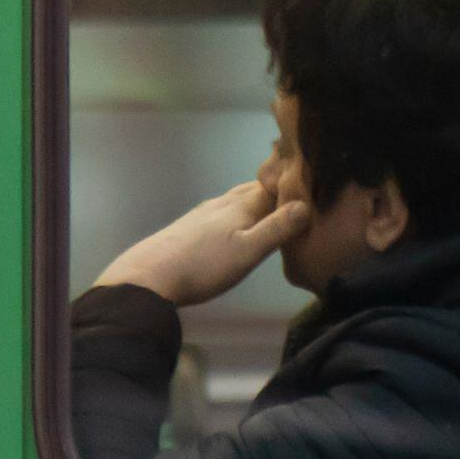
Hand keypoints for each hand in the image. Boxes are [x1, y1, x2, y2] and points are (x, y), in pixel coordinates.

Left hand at [95, 181, 311, 307]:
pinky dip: (237, 213)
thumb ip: (277, 228)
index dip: (291, 182)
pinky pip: (222, 212)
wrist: (149, 276)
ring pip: (236, 200)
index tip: (311, 182)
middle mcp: (222, 203)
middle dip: (274, 189)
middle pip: (253, 189)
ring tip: (270, 208)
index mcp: (240, 205)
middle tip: (295, 193)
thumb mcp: (247, 251)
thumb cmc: (203, 265)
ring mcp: (203, 214)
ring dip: (254, 201)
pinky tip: (234, 226)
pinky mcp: (189, 228)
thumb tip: (306, 204)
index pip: (272, 185)